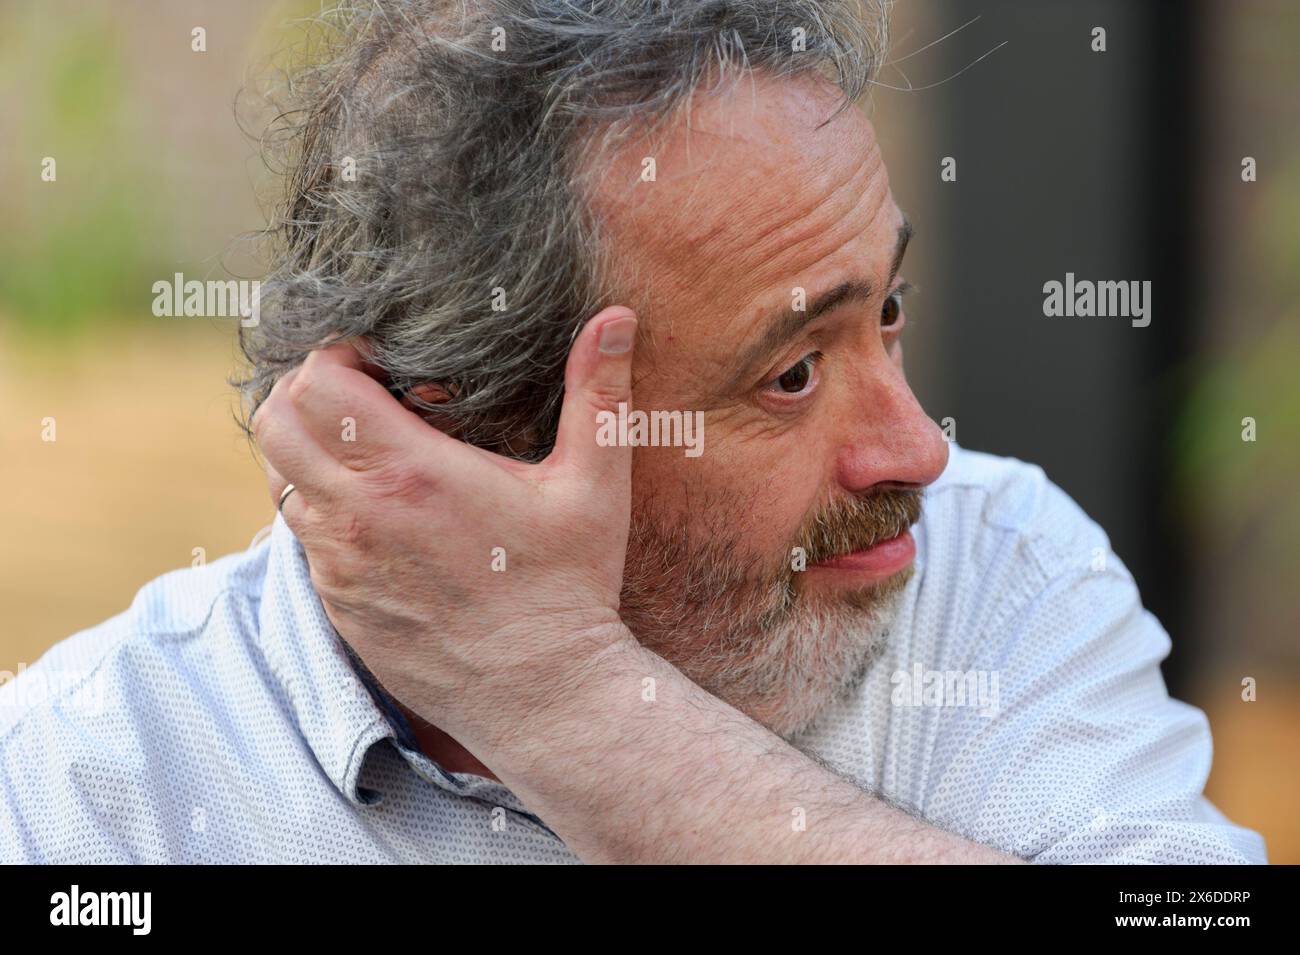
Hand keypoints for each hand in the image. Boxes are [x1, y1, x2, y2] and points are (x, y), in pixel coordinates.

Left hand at [252, 307, 640, 748]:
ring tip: (375, 452)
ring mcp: (339, 567)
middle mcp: (356, 519)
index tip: (386, 364)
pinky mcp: (338, 606)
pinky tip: (384, 514)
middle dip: (308, 393)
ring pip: (279, 480)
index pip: (313, 384)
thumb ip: (598, 394)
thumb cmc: (569, 588)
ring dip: (313, 452)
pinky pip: (302, 538)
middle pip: (273, 423)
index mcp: (410, 475)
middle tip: (367, 396)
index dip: (338, 356)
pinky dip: (324, 509)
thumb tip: (616, 319)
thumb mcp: (594, 485)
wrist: (544, 697)